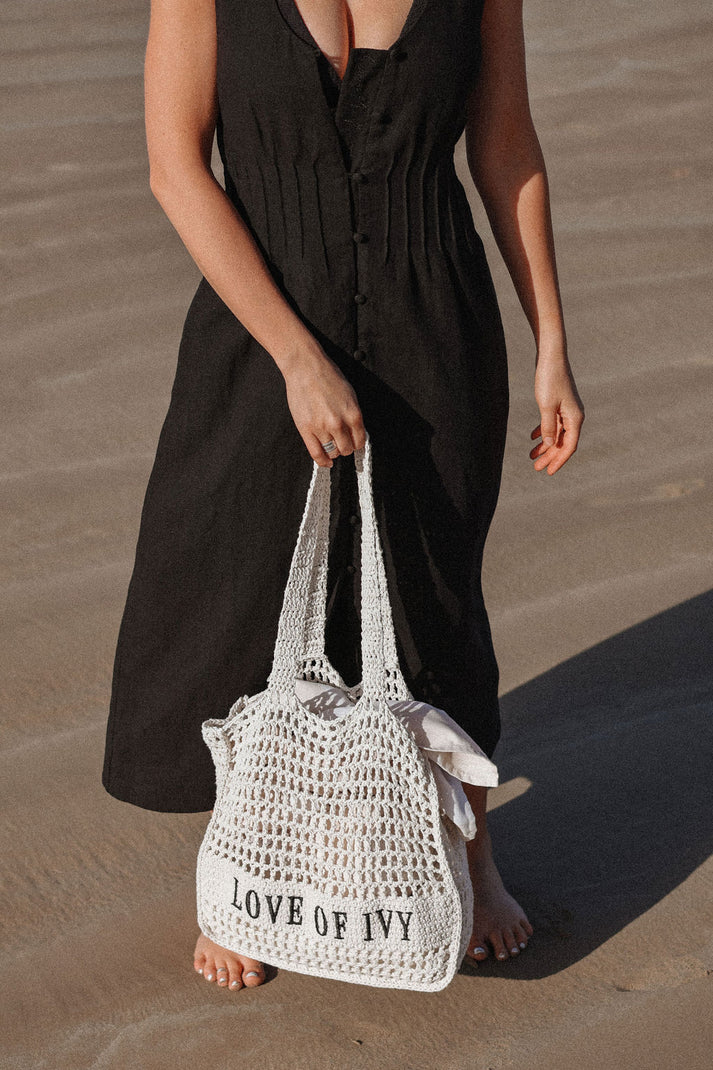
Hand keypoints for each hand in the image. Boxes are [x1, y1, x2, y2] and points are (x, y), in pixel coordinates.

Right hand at [283, 349, 366, 466]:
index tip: (353, 443)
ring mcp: (321, 428)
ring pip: (333, 452)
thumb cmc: (327, 376)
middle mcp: (339, 423)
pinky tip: (326, 462)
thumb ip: (353, 415)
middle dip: (345, 447)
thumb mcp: (350, 395)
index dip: (357, 443)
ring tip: (331, 445)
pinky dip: (322, 461)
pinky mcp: (306, 430)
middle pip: (347, 449)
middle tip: (341, 442)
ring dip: (333, 451)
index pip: (360, 441)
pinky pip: (316, 453)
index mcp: (353, 414)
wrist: (305, 367)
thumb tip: (356, 432)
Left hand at [530, 354, 584, 473]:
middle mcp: (574, 415)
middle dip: (550, 456)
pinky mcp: (559, 403)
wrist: (551, 356)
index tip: (548, 472)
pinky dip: (544, 431)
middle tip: (536, 468)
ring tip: (532, 456)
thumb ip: (548, 426)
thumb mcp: (546, 406)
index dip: (559, 461)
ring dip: (545, 446)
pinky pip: (552, 422)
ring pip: (557, 433)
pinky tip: (533, 438)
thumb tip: (550, 445)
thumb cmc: (550, 379)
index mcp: (575, 418)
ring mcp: (567, 409)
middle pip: (563, 442)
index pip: (569, 446)